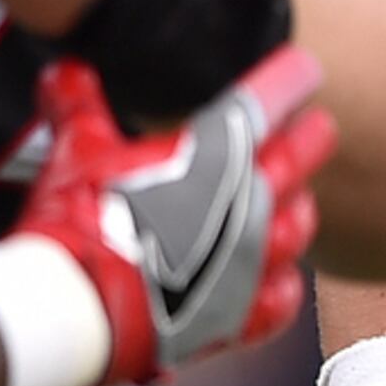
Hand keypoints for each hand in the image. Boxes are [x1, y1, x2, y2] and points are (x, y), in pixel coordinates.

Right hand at [14, 50, 331, 385]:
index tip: (303, 70)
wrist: (77, 307)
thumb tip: (65, 71)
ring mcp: (249, 263)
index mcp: (212, 154)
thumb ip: (77, 104)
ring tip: (297, 199)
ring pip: (298, 227)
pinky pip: (282, 298)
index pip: (264, 102)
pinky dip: (283, 285)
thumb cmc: (80, 222)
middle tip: (319, 127)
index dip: (288, 79)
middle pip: (297, 160)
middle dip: (309, 139)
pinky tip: (278, 279)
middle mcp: (244, 204)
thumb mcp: (74, 149)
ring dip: (298, 208)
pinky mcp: (238, 316)